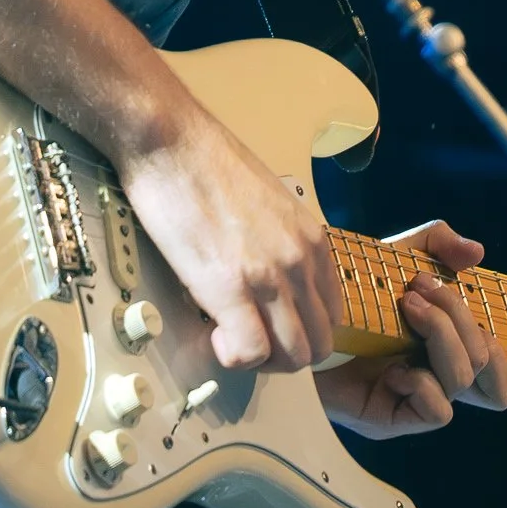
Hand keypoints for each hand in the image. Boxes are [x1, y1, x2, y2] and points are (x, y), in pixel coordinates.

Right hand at [119, 104, 343, 374]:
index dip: (302, 333)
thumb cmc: (212, 170)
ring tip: (230, 340)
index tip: (271, 330)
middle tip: (248, 342)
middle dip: (285, 357)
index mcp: (314, 241)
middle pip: (319, 343)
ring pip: (293, 355)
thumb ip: (283, 248)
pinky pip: (251, 352)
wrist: (173, 145)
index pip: (333, 314)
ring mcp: (270, 275)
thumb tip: (273, 288)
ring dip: (262, 362)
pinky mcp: (230, 286)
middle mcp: (302, 260)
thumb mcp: (272, 209)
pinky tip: (214, 336)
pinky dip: (235, 358)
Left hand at [316, 220, 506, 438]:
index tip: (470, 301)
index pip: (498, 375)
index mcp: (443, 350)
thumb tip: (477, 254)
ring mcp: (414, 400)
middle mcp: (434, 378)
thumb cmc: (350, 293)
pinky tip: (390, 364)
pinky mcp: (389, 419)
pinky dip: (421, 380)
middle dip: (458, 315)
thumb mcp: (397, 257)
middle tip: (418, 289)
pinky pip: (437, 412)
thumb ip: (438, 244)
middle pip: (486, 362)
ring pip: (463, 379)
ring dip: (440, 335)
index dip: (502, 351)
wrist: (298, 317)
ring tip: (405, 309)